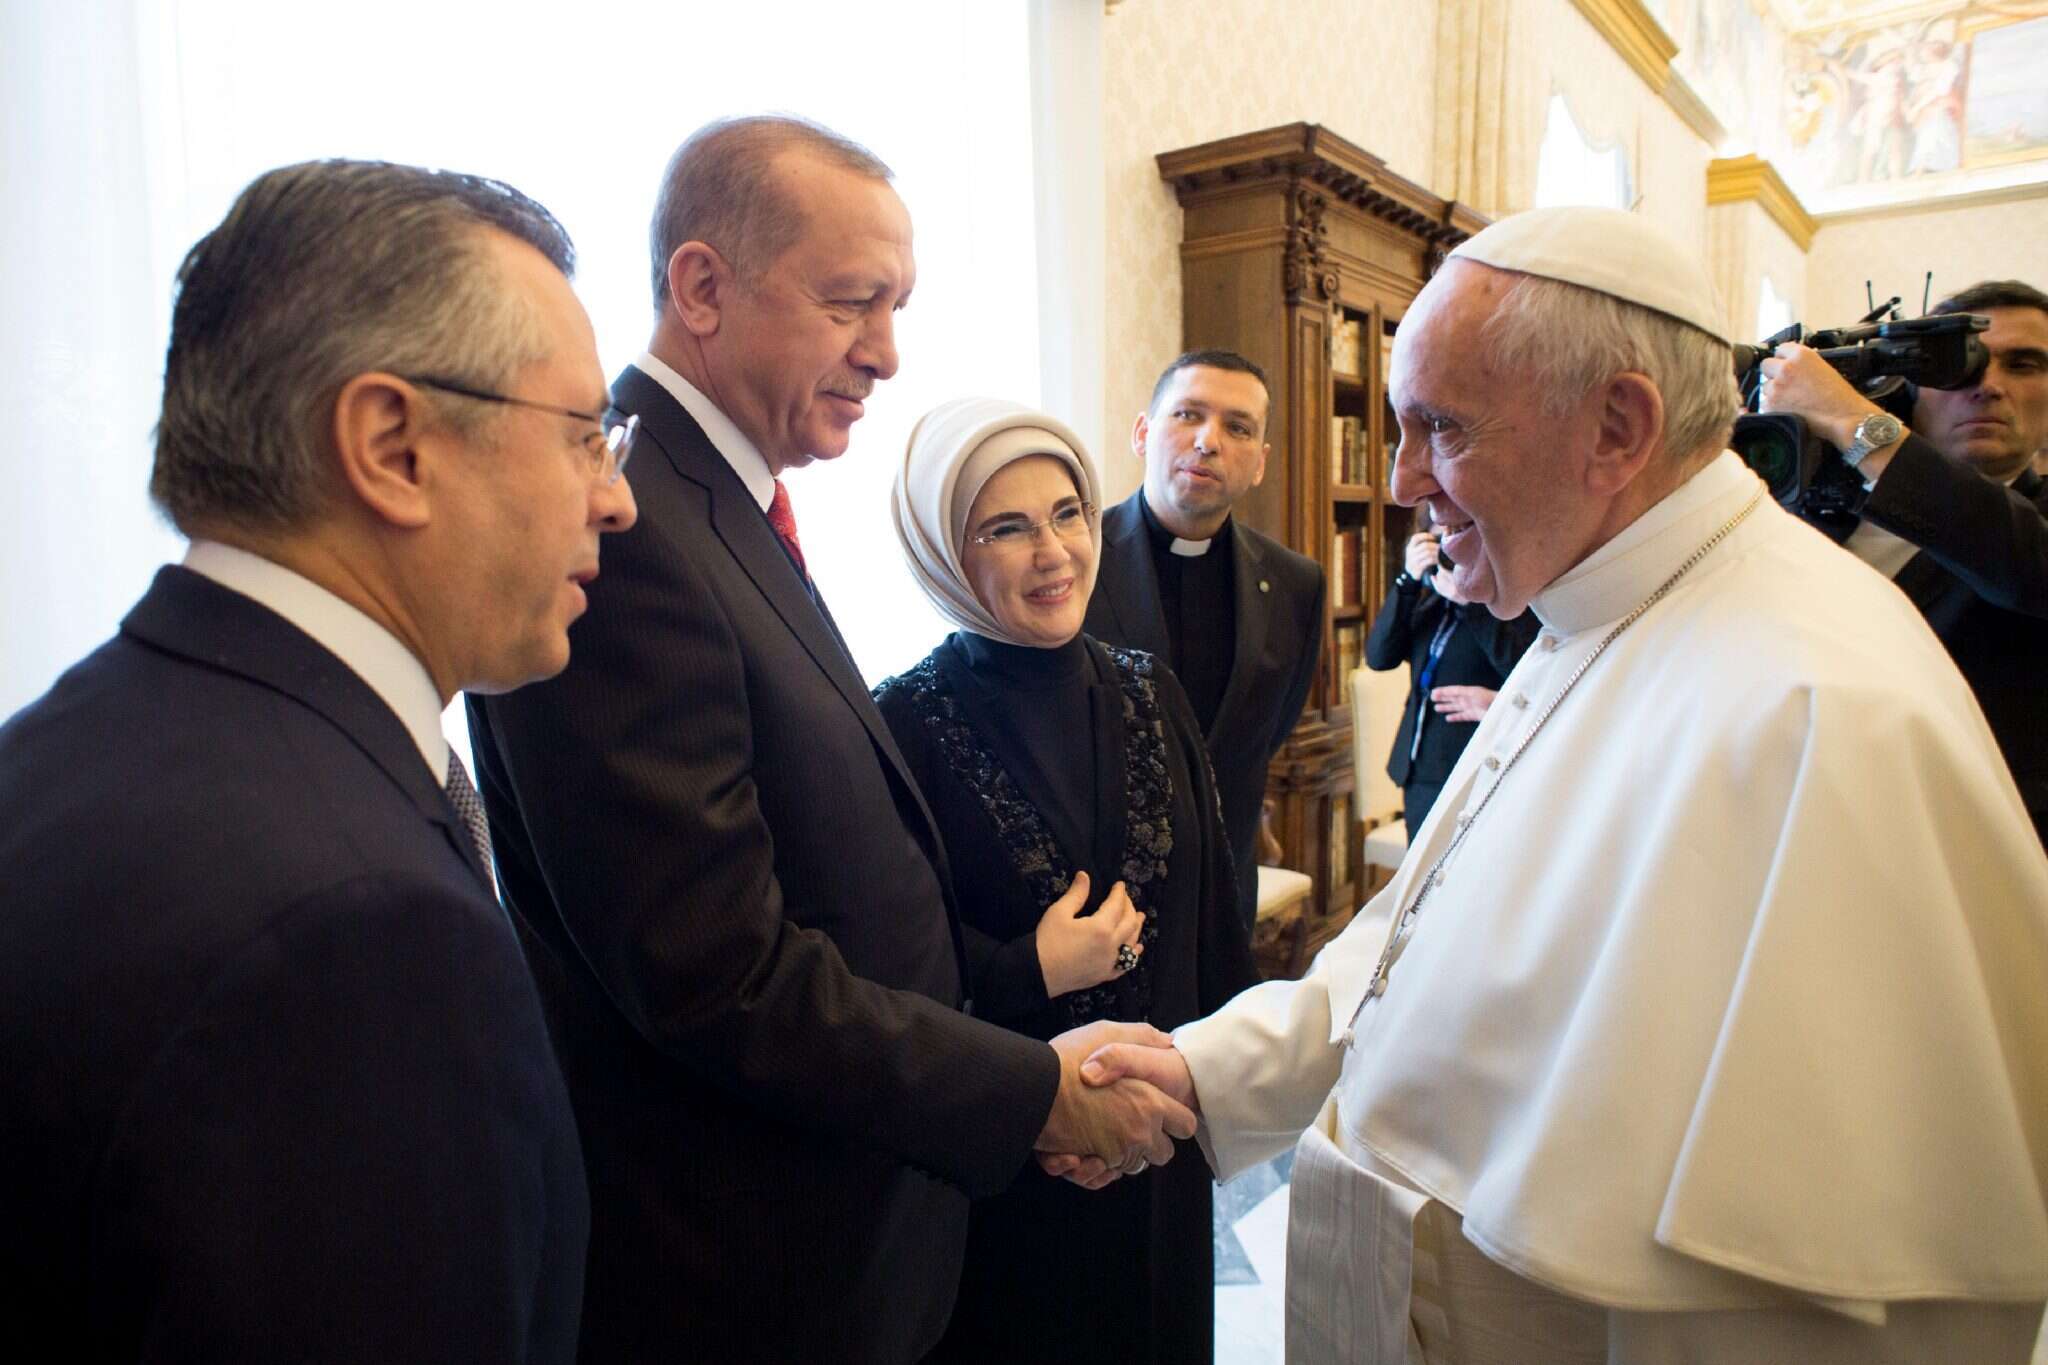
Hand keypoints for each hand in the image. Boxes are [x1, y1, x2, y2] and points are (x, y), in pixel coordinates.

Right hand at [1035, 875, 1142, 996]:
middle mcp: (1111, 946)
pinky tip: (1137, 949)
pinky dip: (1133, 954)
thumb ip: (1076, 894)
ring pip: (1132, 943)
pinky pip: (1125, 965)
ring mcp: (1109, 962)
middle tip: (1126, 899)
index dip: (1119, 893)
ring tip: (1140, 918)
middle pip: (1129, 923)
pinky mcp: (1104, 975)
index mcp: (1101, 928)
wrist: (1037, 973)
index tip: (1120, 885)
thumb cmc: (1047, 941)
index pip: (1116, 905)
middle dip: (1129, 908)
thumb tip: (1084, 875)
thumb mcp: (1058, 913)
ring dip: (1136, 928)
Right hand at [1036, 1021, 1195, 1174]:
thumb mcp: (1107, 1033)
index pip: (1185, 1124)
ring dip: (1121, 1154)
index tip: (1163, 1113)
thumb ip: (1141, 1036)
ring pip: (1132, 1165)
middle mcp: (1139, 1132)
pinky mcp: (1092, 1165)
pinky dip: (1097, 1168)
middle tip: (1129, 1125)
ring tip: (1102, 1132)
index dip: (1176, 1120)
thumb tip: (1166, 1040)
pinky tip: (1086, 1149)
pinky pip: (1104, 1176)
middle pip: (1163, 1153)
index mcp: (1150, 1102)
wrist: (1030, 1089)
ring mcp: (1116, 1152)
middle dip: (1150, 1144)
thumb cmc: (1066, 1060)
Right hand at [1403, 533, 1440, 580]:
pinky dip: (1435, 560)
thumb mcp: (1418, 551)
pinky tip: (1439, 561)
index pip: (1415, 538)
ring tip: (1442, 554)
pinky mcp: (1417, 568)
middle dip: (1435, 546)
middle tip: (1442, 548)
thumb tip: (1443, 532)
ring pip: (1427, 553)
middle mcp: (1410, 554)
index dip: (1425, 536)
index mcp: (1409, 547)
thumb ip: (1425, 544)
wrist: (1412, 574)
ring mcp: (1412, 561)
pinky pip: (1428, 561)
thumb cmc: (1419, 560)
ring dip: (1437, 553)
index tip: (1433, 538)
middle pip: (1425, 545)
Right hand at [1430, 684, 1496, 722]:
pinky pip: (1461, 716)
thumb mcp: (1473, 693)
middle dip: (1442, 698)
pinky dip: (1454, 717)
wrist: (1502, 709)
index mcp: (1468, 691)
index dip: (1443, 691)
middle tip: (1432, 699)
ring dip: (1446, 707)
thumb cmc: (1489, 699)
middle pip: (1452, 698)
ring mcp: (1471, 707)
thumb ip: (1460, 692)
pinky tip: (1448, 718)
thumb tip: (1447, 691)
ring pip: (1455, 707)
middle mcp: (1468, 699)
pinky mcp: (1474, 716)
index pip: (1452, 690)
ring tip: (1437, 708)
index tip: (1433, 693)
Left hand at [1758, 342, 1885, 450]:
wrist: (1843, 416)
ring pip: (1765, 386)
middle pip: (1766, 365)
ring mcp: (1777, 387)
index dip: (1783, 359)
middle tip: (1786, 384)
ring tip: (1793, 399)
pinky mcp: (1771, 405)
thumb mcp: (1822, 367)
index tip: (1785, 364)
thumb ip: (1802, 362)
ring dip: (1774, 392)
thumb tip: (1789, 361)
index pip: (1780, 349)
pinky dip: (1774, 407)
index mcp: (1801, 355)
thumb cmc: (1838, 395)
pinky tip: (1790, 409)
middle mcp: (1786, 368)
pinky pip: (1765, 403)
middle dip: (1774, 373)